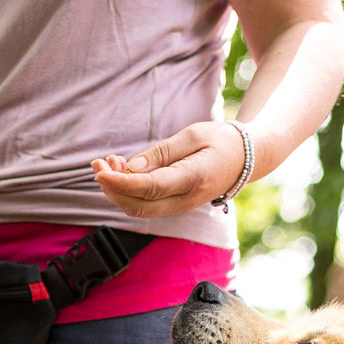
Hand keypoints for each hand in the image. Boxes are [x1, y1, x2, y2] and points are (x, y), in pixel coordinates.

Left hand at [92, 121, 252, 217]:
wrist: (245, 159)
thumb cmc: (221, 141)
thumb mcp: (192, 135)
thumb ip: (161, 154)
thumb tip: (131, 169)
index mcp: (193, 178)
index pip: (149, 188)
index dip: (120, 182)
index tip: (100, 171)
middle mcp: (186, 200)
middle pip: (138, 206)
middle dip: (112, 188)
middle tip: (98, 164)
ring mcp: (180, 207)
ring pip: (139, 208)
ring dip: (117, 189)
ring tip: (108, 163)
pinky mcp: (174, 206)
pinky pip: (146, 204)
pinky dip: (128, 190)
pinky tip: (122, 170)